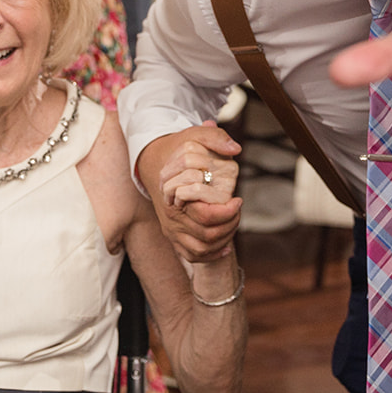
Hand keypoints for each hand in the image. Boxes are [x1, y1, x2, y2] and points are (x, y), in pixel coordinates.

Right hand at [137, 124, 243, 261]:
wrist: (153, 161)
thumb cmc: (179, 150)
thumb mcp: (195, 136)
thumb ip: (215, 138)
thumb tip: (235, 149)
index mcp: (174, 196)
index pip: (204, 215)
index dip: (227, 212)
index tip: (238, 200)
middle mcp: (170, 217)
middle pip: (206, 235)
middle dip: (229, 224)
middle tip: (237, 208)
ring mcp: (171, 229)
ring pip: (201, 249)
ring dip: (224, 240)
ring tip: (233, 222)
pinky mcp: (174, 237)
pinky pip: (192, 256)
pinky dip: (211, 255)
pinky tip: (226, 247)